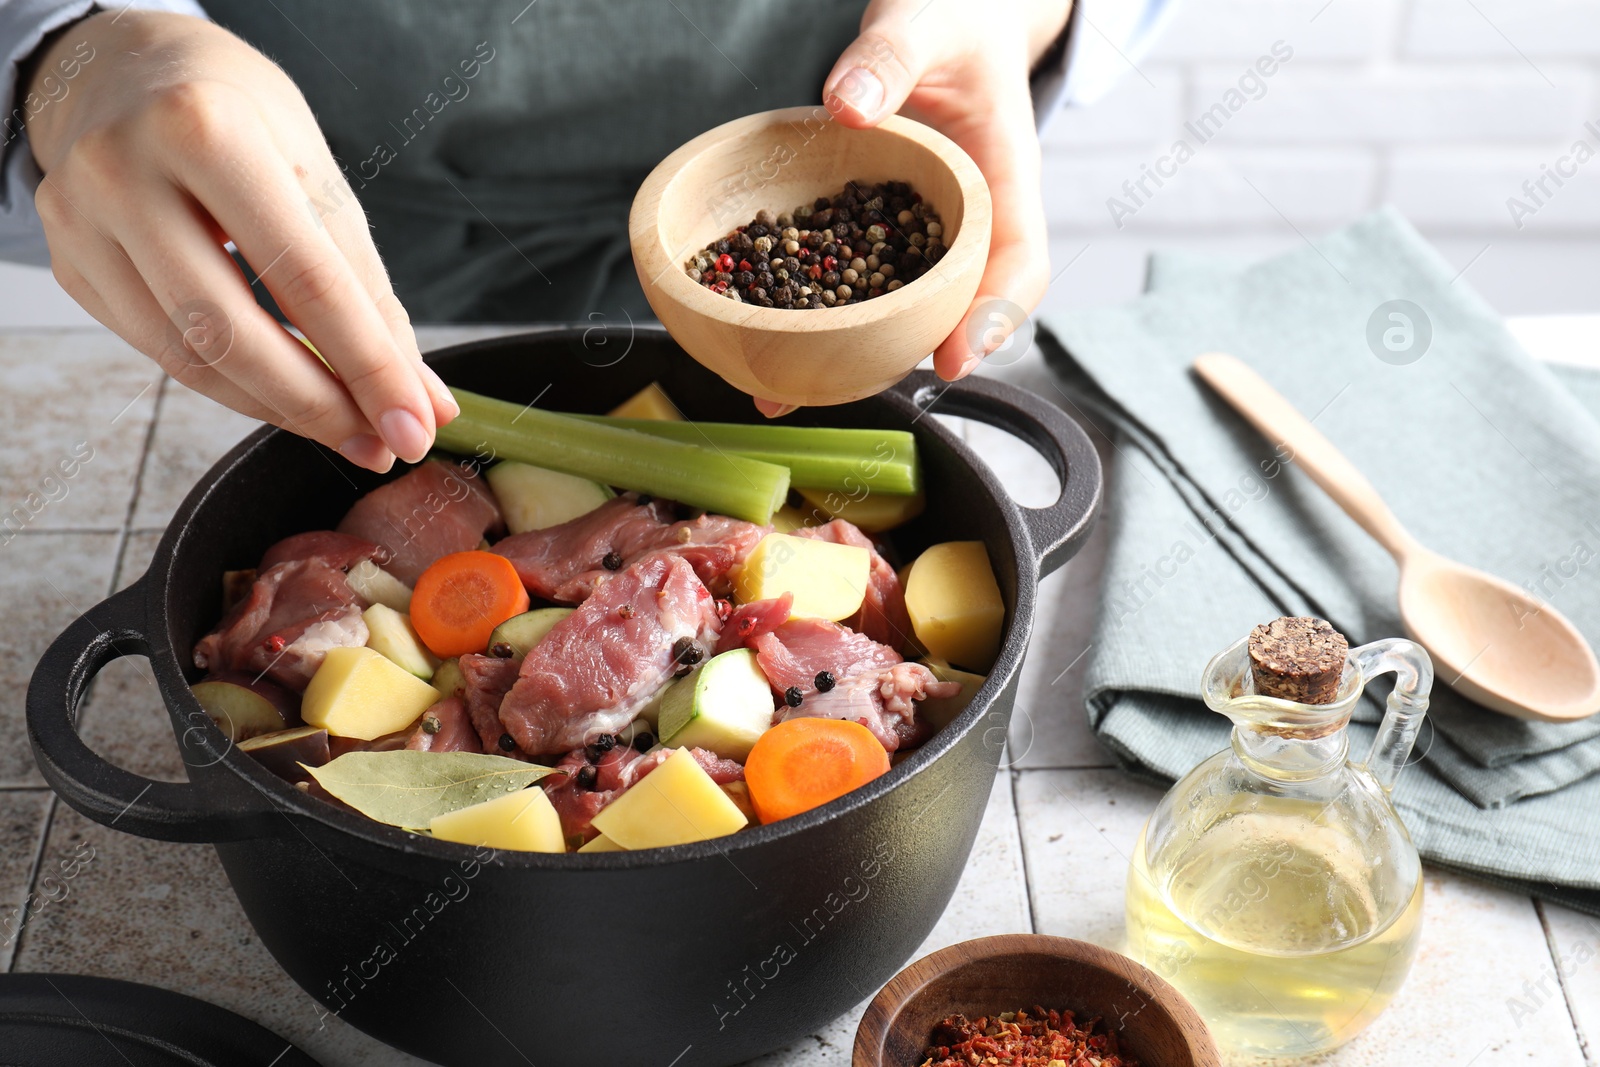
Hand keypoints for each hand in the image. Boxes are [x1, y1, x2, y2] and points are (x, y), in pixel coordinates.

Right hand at [25, 11, 456, 471]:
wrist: (125, 69)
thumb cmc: (239, 116)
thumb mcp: (318, 178)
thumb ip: (370, 293)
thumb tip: (425, 399)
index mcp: (204, 129)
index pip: (305, 279)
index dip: (369, 367)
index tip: (416, 426)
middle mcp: (124, 172)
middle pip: (234, 332)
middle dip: (320, 405)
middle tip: (382, 444)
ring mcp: (80, 221)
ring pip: (190, 358)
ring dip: (280, 408)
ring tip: (347, 429)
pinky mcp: (69, 264)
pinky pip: (161, 351)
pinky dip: (234, 386)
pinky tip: (285, 395)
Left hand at [754, 0, 1067, 414]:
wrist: (949, 19)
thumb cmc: (952, 18)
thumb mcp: (925, 21)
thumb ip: (890, 56)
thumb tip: (847, 105)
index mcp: (1005, 180)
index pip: (1018, 264)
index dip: (993, 317)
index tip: (956, 357)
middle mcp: (970, 222)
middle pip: (958, 308)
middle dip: (910, 358)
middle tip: (851, 389)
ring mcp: (927, 234)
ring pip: (906, 308)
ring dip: (854, 354)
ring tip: (786, 391)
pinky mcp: (885, 232)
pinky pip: (861, 280)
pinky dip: (822, 315)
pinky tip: (764, 343)